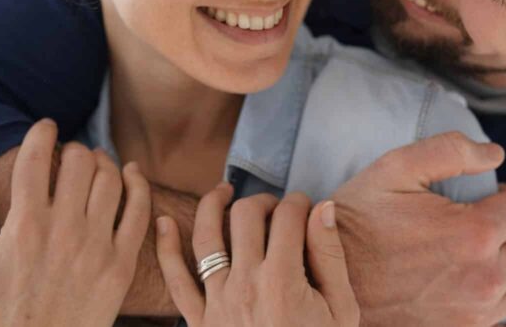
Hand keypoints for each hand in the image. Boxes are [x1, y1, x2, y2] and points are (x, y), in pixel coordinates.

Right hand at [0, 119, 150, 326]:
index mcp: (24, 227)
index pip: (36, 159)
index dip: (42, 133)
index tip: (45, 126)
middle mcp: (63, 232)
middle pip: (79, 162)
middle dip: (73, 149)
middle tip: (68, 154)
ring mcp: (96, 247)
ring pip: (110, 179)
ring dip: (103, 161)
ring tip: (93, 162)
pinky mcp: (122, 263)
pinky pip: (140, 209)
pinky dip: (137, 183)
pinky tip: (130, 173)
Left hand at [155, 184, 359, 326]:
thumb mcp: (341, 310)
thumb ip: (330, 256)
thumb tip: (323, 206)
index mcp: (283, 281)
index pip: (288, 216)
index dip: (300, 202)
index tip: (306, 208)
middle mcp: (245, 285)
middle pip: (246, 216)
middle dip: (265, 201)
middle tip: (277, 210)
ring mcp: (217, 303)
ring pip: (206, 237)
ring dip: (213, 205)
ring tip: (225, 192)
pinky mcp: (199, 322)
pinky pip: (175, 281)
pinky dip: (165, 248)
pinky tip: (164, 222)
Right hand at [332, 131, 505, 326]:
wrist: (325, 283)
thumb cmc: (356, 223)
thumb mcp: (393, 169)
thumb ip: (449, 150)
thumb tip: (495, 153)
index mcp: (473, 233)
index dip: (504, 196)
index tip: (482, 200)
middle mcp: (484, 279)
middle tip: (478, 225)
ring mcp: (477, 316)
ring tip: (478, 257)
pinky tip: (486, 293)